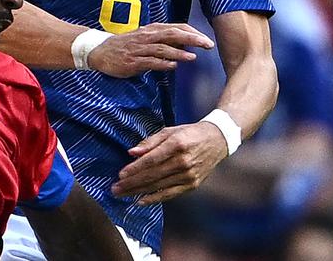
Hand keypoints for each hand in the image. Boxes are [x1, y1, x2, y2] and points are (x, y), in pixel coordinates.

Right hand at [86, 23, 212, 77]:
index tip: (207, 40)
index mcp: (152, 30)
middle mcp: (147, 36)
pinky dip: (162, 63)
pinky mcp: (132, 61)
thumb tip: (185, 43)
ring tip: (193, 57)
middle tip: (208, 45)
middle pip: (173, 34)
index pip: (177, 27)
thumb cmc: (126, 45)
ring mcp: (139, 48)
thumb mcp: (145, 38)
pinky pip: (149, 61)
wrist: (100, 51)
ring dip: (178, 52)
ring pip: (162, 48)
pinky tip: (173, 66)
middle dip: (192, 39)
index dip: (193, 33)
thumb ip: (163, 40)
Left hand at [111, 122, 228, 204]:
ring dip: (138, 192)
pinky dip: (154, 198)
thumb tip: (131, 152)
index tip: (120, 174)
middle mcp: (183, 161)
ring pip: (159, 186)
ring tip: (122, 194)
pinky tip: (140, 201)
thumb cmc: (190, 134)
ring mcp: (189, 175)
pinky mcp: (192, 184)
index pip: (151, 160)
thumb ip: (150, 142)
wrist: (217, 140)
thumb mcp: (170, 131)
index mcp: (177, 144)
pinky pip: (170, 194)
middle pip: (152, 175)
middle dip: (131, 183)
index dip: (134, 168)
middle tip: (115, 189)